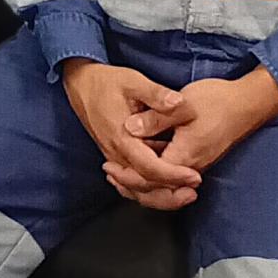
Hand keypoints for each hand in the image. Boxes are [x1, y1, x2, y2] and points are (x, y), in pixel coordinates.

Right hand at [61, 59, 200, 202]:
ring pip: (136, 188)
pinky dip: (148, 187)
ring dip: (160, 194)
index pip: (149, 168)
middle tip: (193, 192)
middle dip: (169, 195)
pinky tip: (166, 183)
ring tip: (184, 192)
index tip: (195, 177)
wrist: (82, 85)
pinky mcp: (115, 155)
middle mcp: (116, 153)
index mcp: (122, 138)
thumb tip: (179, 102)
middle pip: (143, 187)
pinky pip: (131, 181)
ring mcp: (114, 157)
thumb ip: (157, 94)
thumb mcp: (134, 81)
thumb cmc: (107, 83)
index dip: (173, 176)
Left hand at [103, 67, 277, 209]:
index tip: (110, 166)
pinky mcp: (197, 158)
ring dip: (140, 182)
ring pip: (163, 186)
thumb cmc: (217, 101)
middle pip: (156, 190)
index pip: (151, 178)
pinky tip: (142, 163)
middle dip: (131, 185)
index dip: (128, 176)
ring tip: (119, 172)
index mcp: (185, 156)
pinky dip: (153, 175)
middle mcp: (190, 167)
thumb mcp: (185, 104)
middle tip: (110, 173)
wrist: (246, 103)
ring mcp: (195, 165)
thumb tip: (129, 128)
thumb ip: (156, 118)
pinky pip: (171, 176)